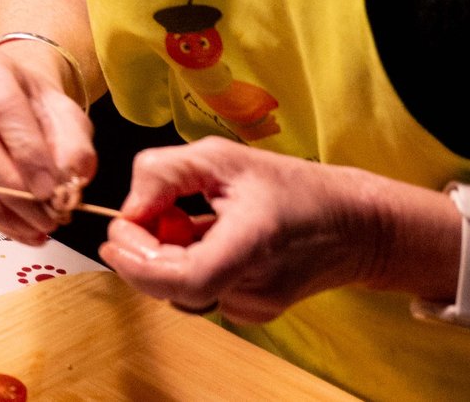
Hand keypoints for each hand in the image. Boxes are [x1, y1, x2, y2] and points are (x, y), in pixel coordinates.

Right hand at [0, 40, 99, 244]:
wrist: (11, 98)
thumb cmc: (38, 105)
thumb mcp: (67, 115)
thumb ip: (73, 145)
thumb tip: (68, 183)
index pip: (2, 107)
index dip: (27, 153)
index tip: (52, 191)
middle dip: (12, 188)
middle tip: (47, 217)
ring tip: (34, 229)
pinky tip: (19, 229)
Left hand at [98, 137, 416, 321]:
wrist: (354, 225)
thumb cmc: (291, 186)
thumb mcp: (222, 157)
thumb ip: (165, 174)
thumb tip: (130, 208)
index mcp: (252, 244)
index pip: (184, 279)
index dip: (138, 263)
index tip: (115, 234)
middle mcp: (254, 288)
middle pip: (172, 286)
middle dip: (145, 250)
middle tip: (152, 213)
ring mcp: (255, 307)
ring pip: (182, 289)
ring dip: (169, 255)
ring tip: (194, 217)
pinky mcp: (254, 312)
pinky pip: (202, 291)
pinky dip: (190, 263)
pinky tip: (212, 236)